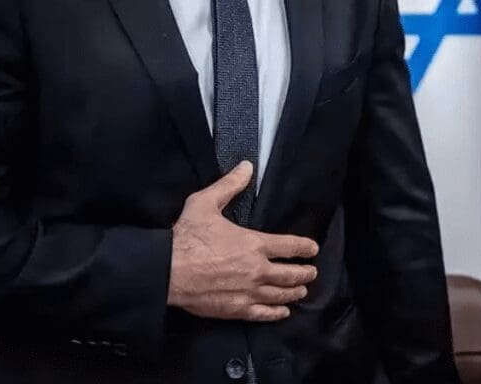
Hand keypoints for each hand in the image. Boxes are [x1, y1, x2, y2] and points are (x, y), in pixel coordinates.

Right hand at [167, 161, 319, 321]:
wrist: (167, 271)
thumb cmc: (187, 237)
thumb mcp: (206, 202)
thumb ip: (229, 185)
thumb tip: (246, 167)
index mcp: (254, 244)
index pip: (290, 246)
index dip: (305, 247)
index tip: (313, 249)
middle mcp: (257, 269)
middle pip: (291, 273)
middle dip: (305, 272)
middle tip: (312, 272)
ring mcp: (248, 291)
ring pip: (280, 294)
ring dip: (294, 292)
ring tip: (302, 290)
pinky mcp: (235, 309)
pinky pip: (262, 313)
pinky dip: (276, 313)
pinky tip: (283, 312)